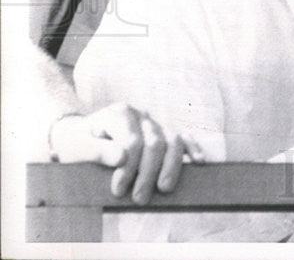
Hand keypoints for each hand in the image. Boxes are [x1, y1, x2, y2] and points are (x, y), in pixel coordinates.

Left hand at [48, 103, 203, 203]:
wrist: (80, 135)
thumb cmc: (78, 143)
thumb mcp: (77, 147)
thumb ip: (97, 151)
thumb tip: (121, 158)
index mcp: (120, 113)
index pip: (133, 141)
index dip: (129, 167)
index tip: (119, 190)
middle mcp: (141, 114)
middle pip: (155, 142)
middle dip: (149, 172)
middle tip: (139, 198)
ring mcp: (154, 122)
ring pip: (173, 140)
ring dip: (171, 166)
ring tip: (164, 189)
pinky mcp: (163, 131)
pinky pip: (183, 137)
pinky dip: (192, 148)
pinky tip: (198, 162)